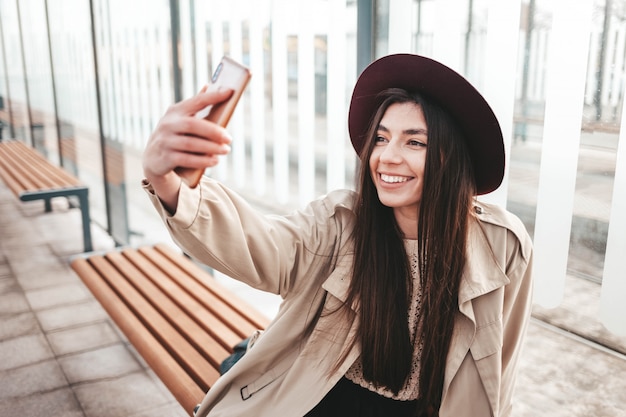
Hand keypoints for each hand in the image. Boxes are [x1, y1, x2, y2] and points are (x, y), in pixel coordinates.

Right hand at [142, 87, 232, 211]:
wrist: (153, 158)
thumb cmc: (176, 135)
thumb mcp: (181, 120)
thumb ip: (196, 106)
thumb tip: (210, 85)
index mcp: (176, 111)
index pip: (196, 101)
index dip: (213, 96)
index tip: (230, 92)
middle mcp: (168, 124)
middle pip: (193, 125)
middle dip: (214, 131)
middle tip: (229, 138)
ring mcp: (165, 141)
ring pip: (191, 144)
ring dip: (211, 148)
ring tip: (225, 150)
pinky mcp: (165, 158)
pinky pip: (186, 159)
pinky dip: (202, 161)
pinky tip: (215, 161)